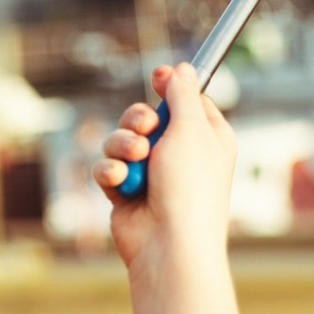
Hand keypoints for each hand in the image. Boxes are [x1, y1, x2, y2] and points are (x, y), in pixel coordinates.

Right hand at [93, 62, 236, 273]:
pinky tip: (121, 183)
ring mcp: (151, 174)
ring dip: (123, 145)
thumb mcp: (191, 129)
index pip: (186, 100)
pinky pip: (108, 167)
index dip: (170, 87)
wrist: (169, 245)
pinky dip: (112, 172)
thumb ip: (182, 94)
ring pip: (121, 140)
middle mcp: (179, 154)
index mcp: (206, 137)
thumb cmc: (189, 187)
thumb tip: (183, 68)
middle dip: (138, 119)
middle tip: (147, 128)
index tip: (158, 76)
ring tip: (135, 160)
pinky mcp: (126, 192)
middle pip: (146, 115)